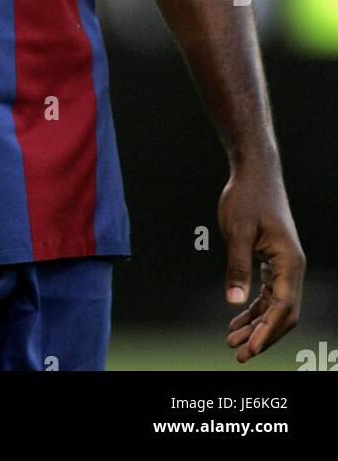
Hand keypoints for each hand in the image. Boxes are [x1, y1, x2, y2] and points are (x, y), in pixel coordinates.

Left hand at [218, 166, 304, 362]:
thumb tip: (235, 303)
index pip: (282, 307)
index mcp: (289, 262)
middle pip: (283, 313)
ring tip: (233, 342)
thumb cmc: (246, 196)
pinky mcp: (273, 260)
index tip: (249, 350)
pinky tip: (238, 321)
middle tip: (238, 354)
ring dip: (257, 325)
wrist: (254, 173)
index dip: (266, 332)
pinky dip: (255, 309)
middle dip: (263, 335)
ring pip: (275, 306)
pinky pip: (269, 293)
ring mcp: (284, 265)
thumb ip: (237, 266)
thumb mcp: (237, 230)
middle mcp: (292, 267)